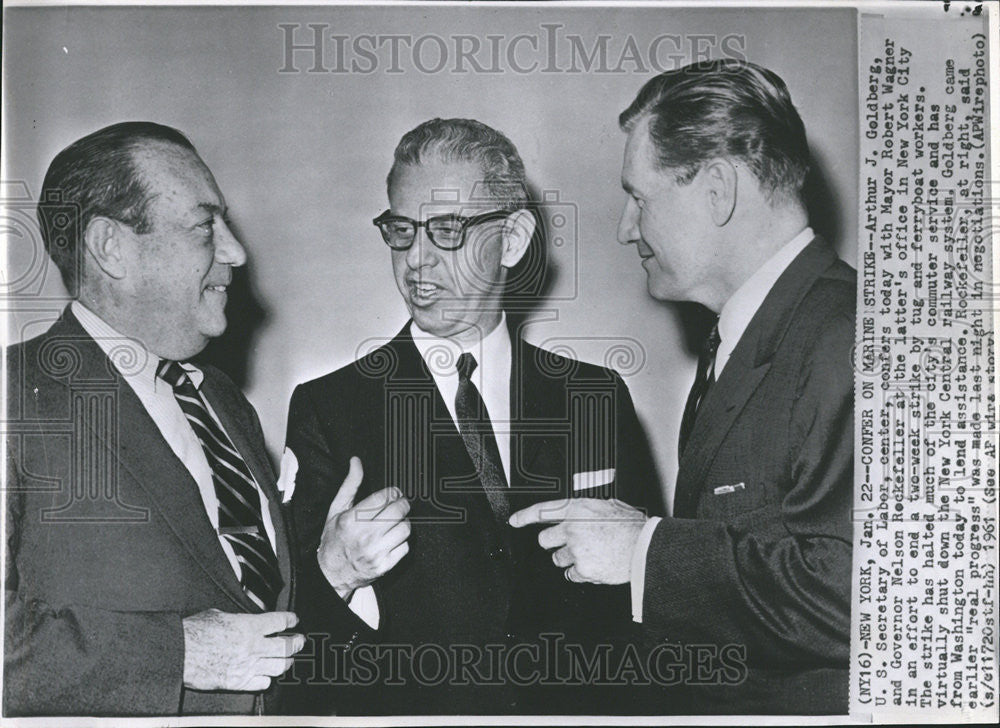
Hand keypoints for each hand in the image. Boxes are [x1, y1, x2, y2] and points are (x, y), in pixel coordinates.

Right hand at [182, 609, 303, 690]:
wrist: (180, 654)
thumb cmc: (194, 633)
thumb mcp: (218, 614)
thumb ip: (237, 618)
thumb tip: (241, 619)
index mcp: (249, 626)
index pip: (280, 621)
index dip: (290, 620)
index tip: (294, 621)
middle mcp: (253, 646)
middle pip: (286, 646)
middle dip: (297, 643)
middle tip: (300, 641)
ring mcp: (248, 666)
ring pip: (280, 666)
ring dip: (286, 662)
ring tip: (289, 660)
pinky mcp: (239, 682)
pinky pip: (262, 683)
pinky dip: (267, 680)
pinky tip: (266, 676)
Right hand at [317, 456, 410, 598]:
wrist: (331, 572)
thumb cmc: (334, 539)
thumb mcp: (337, 509)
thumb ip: (350, 484)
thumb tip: (356, 462)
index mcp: (352, 520)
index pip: (384, 498)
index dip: (393, 492)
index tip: (393, 493)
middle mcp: (365, 535)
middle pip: (398, 511)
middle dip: (402, 504)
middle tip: (399, 504)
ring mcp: (376, 552)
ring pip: (405, 528)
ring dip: (403, 523)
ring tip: (394, 522)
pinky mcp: (385, 565)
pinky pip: (405, 547)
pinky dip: (402, 541)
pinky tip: (392, 539)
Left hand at [509, 498, 647, 583]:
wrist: (644, 548)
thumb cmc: (632, 527)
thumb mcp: (610, 506)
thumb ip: (590, 508)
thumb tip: (584, 510)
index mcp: (576, 509)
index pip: (541, 512)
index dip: (524, 516)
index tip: (514, 521)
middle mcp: (572, 529)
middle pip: (544, 540)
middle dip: (554, 542)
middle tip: (570, 542)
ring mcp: (575, 551)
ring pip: (557, 559)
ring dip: (568, 558)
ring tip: (590, 553)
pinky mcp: (582, 570)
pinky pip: (571, 574)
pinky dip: (580, 573)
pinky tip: (595, 564)